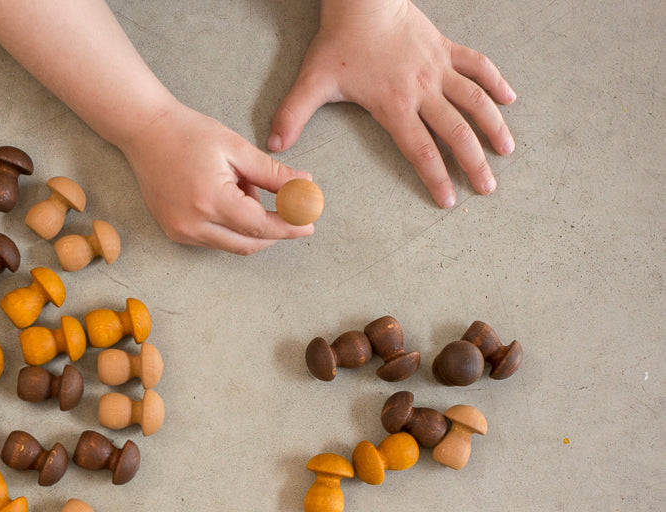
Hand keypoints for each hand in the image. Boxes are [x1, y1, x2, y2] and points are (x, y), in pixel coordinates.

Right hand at [117, 100, 314, 254]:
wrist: (145, 133)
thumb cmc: (189, 133)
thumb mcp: (236, 148)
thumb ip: (271, 172)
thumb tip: (304, 185)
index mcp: (211, 199)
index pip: (260, 225)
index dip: (288, 227)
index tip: (308, 223)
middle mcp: (193, 223)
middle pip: (248, 243)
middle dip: (275, 232)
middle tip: (292, 212)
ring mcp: (181, 231)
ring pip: (232, 244)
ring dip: (250, 226)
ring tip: (244, 187)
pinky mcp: (174, 232)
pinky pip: (214, 240)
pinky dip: (230, 225)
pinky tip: (227, 196)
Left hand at [269, 0, 515, 207]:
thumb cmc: (338, 41)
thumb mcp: (311, 82)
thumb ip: (292, 115)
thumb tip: (274, 144)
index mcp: (394, 105)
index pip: (420, 150)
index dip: (436, 177)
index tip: (449, 199)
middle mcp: (422, 90)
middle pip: (456, 132)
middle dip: (473, 163)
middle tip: (487, 187)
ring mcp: (438, 68)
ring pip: (475, 101)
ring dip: (493, 126)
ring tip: (506, 151)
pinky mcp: (445, 48)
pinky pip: (478, 65)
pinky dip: (495, 82)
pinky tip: (509, 98)